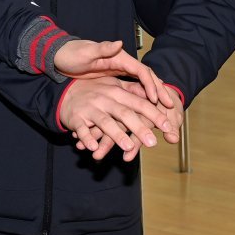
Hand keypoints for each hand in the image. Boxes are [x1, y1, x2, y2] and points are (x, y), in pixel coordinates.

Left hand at [53, 40, 173, 104]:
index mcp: (120, 58)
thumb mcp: (86, 52)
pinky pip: (131, 91)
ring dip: (153, 98)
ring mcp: (119, 73)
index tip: (157, 99)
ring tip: (162, 112)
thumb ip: (102, 49)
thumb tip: (119, 43)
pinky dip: (139, 100)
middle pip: (147, 79)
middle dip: (159, 92)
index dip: (151, 85)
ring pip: (141, 86)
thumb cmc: (72, 54)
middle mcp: (123, 65)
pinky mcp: (113, 81)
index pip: (142, 71)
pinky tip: (143, 113)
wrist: (60, 57)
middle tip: (170, 107)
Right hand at [59, 78, 179, 160]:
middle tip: (153, 142)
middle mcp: (106, 99)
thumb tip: (156, 96)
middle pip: (125, 114)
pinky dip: (87, 138)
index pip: (140, 104)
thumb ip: (134, 92)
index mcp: (118, 92)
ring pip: (105, 122)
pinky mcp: (76, 117)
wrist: (66, 89)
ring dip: (116, 135)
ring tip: (128, 146)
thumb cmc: (95, 90)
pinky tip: (94, 148)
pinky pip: (82, 128)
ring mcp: (91, 108)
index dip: (155, 115)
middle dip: (140, 128)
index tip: (168, 127)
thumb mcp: (115, 86)